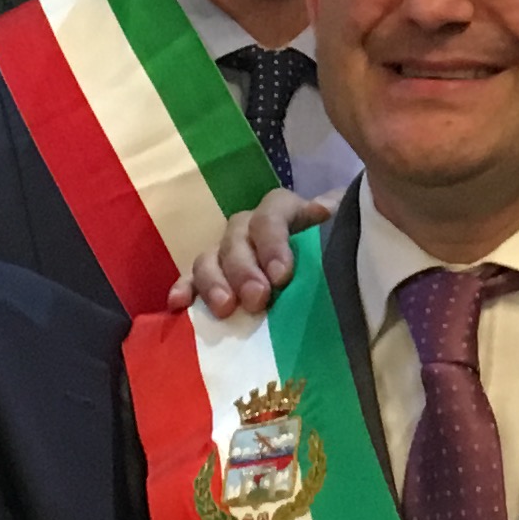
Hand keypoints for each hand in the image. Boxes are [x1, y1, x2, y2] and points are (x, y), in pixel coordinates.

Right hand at [172, 188, 334, 319]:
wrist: (330, 260)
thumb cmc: (336, 249)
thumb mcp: (340, 238)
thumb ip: (336, 230)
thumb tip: (325, 213)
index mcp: (284, 211)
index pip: (272, 215)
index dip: (273, 242)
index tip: (282, 276)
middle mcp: (251, 226)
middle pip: (236, 238)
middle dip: (244, 270)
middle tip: (257, 299)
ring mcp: (229, 250)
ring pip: (210, 256)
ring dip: (214, 282)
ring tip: (224, 308)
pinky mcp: (214, 274)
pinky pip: (192, 278)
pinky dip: (185, 289)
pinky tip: (178, 305)